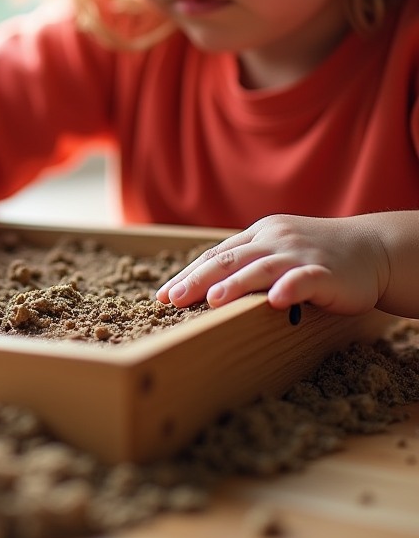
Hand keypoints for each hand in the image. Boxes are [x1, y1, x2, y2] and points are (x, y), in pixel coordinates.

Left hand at [155, 214, 390, 315]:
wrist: (373, 248)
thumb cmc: (318, 255)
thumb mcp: (277, 251)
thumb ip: (247, 264)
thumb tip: (205, 286)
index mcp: (258, 235)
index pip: (215, 255)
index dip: (188, 274)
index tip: (163, 295)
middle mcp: (274, 240)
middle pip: (228, 260)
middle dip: (197, 280)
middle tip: (173, 298)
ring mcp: (299, 254)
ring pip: (260, 268)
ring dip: (234, 284)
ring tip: (211, 300)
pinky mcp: (325, 271)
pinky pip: (304, 279)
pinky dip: (289, 288)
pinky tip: (276, 301)